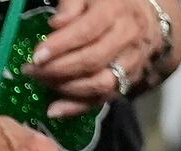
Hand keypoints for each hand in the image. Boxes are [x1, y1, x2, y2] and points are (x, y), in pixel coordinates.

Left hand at [34, 0, 180, 118]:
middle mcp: (127, 37)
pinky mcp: (128, 82)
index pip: (88, 30)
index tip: (36, 55)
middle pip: (92, 60)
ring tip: (42, 83)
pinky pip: (103, 100)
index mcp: (115, 11)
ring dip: (66, 89)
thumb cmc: (109, 5)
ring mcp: (130, 62)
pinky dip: (77, 107)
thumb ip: (71, 5)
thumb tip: (55, 24)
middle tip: (32, 71)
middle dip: (57, 69)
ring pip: (100, 83)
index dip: (61, 45)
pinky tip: (55, 109)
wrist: (148, 19)